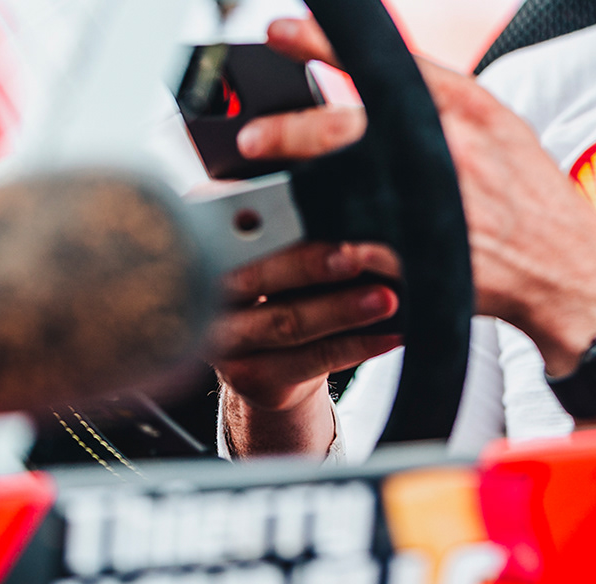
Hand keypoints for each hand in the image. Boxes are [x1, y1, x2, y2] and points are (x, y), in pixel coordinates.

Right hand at [209, 239, 401, 456]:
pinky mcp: (251, 377)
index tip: (319, 219)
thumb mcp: (274, 260)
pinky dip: (355, 346)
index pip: (242, 237)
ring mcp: (225, 342)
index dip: (280, 229)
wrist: (260, 358)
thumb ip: (293, 239)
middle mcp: (208, 297)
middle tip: (356, 258)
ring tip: (386, 299)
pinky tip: (387, 337)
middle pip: (258, 278)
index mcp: (212, 252)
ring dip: (342, 310)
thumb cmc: (278, 289)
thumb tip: (355, 235)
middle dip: (311, 266)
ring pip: (287, 324)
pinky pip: (310, 360)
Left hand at [240, 18, 595, 376]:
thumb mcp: (499, 127)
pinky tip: (299, 239)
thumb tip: (384, 69)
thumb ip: (442, 100)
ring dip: (295, 188)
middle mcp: (448, 145)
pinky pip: (355, 245)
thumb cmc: (533, 197)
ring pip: (342, 187)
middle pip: (348, 126)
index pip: (383, 59)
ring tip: (261, 190)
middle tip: (252, 134)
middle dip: (291, 129)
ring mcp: (434, 201)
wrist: (571, 270)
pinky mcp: (422, 253)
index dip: (323, 41)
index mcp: (465, 105)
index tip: (279, 31)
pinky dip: (325, 241)